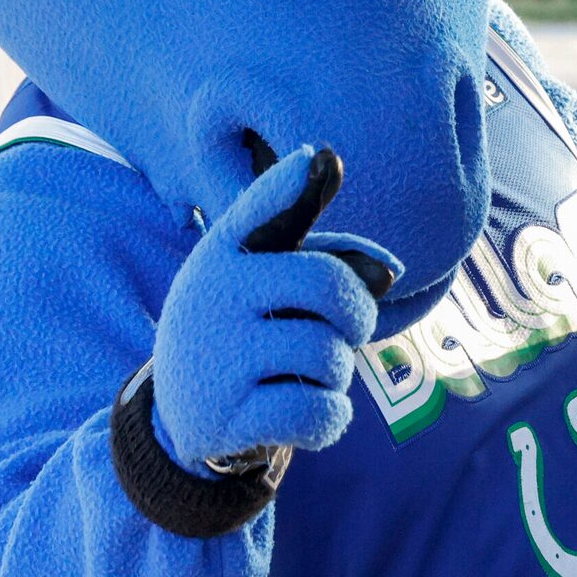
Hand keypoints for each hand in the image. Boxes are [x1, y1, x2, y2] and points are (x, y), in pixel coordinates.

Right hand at [151, 146, 391, 473]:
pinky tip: (311, 413)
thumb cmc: (252, 330)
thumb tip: (391, 270)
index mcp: (225, 254)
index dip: (294, 187)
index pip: (262, 212)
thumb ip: (335, 260)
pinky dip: (331, 418)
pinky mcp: (225, 418)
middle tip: (346, 331)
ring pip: (328, 355)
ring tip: (306, 374)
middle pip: (328, 286)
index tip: (321, 158)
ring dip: (338, 373)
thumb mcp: (275, 286)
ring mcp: (215, 356)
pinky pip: (317, 411)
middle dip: (357, 316)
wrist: (185, 415)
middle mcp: (213, 296)